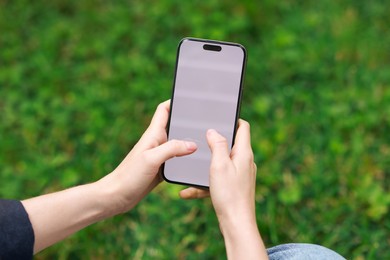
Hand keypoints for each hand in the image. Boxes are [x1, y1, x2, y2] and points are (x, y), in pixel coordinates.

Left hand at [98, 100, 197, 213]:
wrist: (117, 196)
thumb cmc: (129, 176)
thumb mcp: (151, 159)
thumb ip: (172, 149)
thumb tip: (193, 144)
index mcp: (153, 135)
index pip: (163, 110)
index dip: (174, 101)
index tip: (189, 97)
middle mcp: (157, 142)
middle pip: (174, 125)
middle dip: (187, 120)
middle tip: (205, 119)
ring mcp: (159, 155)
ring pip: (177, 143)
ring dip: (189, 140)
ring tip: (205, 140)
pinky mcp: (161, 168)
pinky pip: (177, 159)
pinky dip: (186, 158)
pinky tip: (196, 162)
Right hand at [200, 120, 266, 258]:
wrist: (236, 224)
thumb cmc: (229, 195)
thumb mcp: (219, 165)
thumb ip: (218, 145)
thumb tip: (214, 130)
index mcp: (244, 153)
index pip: (243, 127)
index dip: (232, 119)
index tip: (219, 117)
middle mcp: (245, 162)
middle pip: (231, 144)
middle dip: (214, 143)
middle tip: (200, 139)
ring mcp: (241, 175)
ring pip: (221, 164)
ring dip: (206, 166)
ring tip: (191, 169)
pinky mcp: (235, 187)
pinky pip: (217, 180)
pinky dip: (205, 183)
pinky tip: (188, 192)